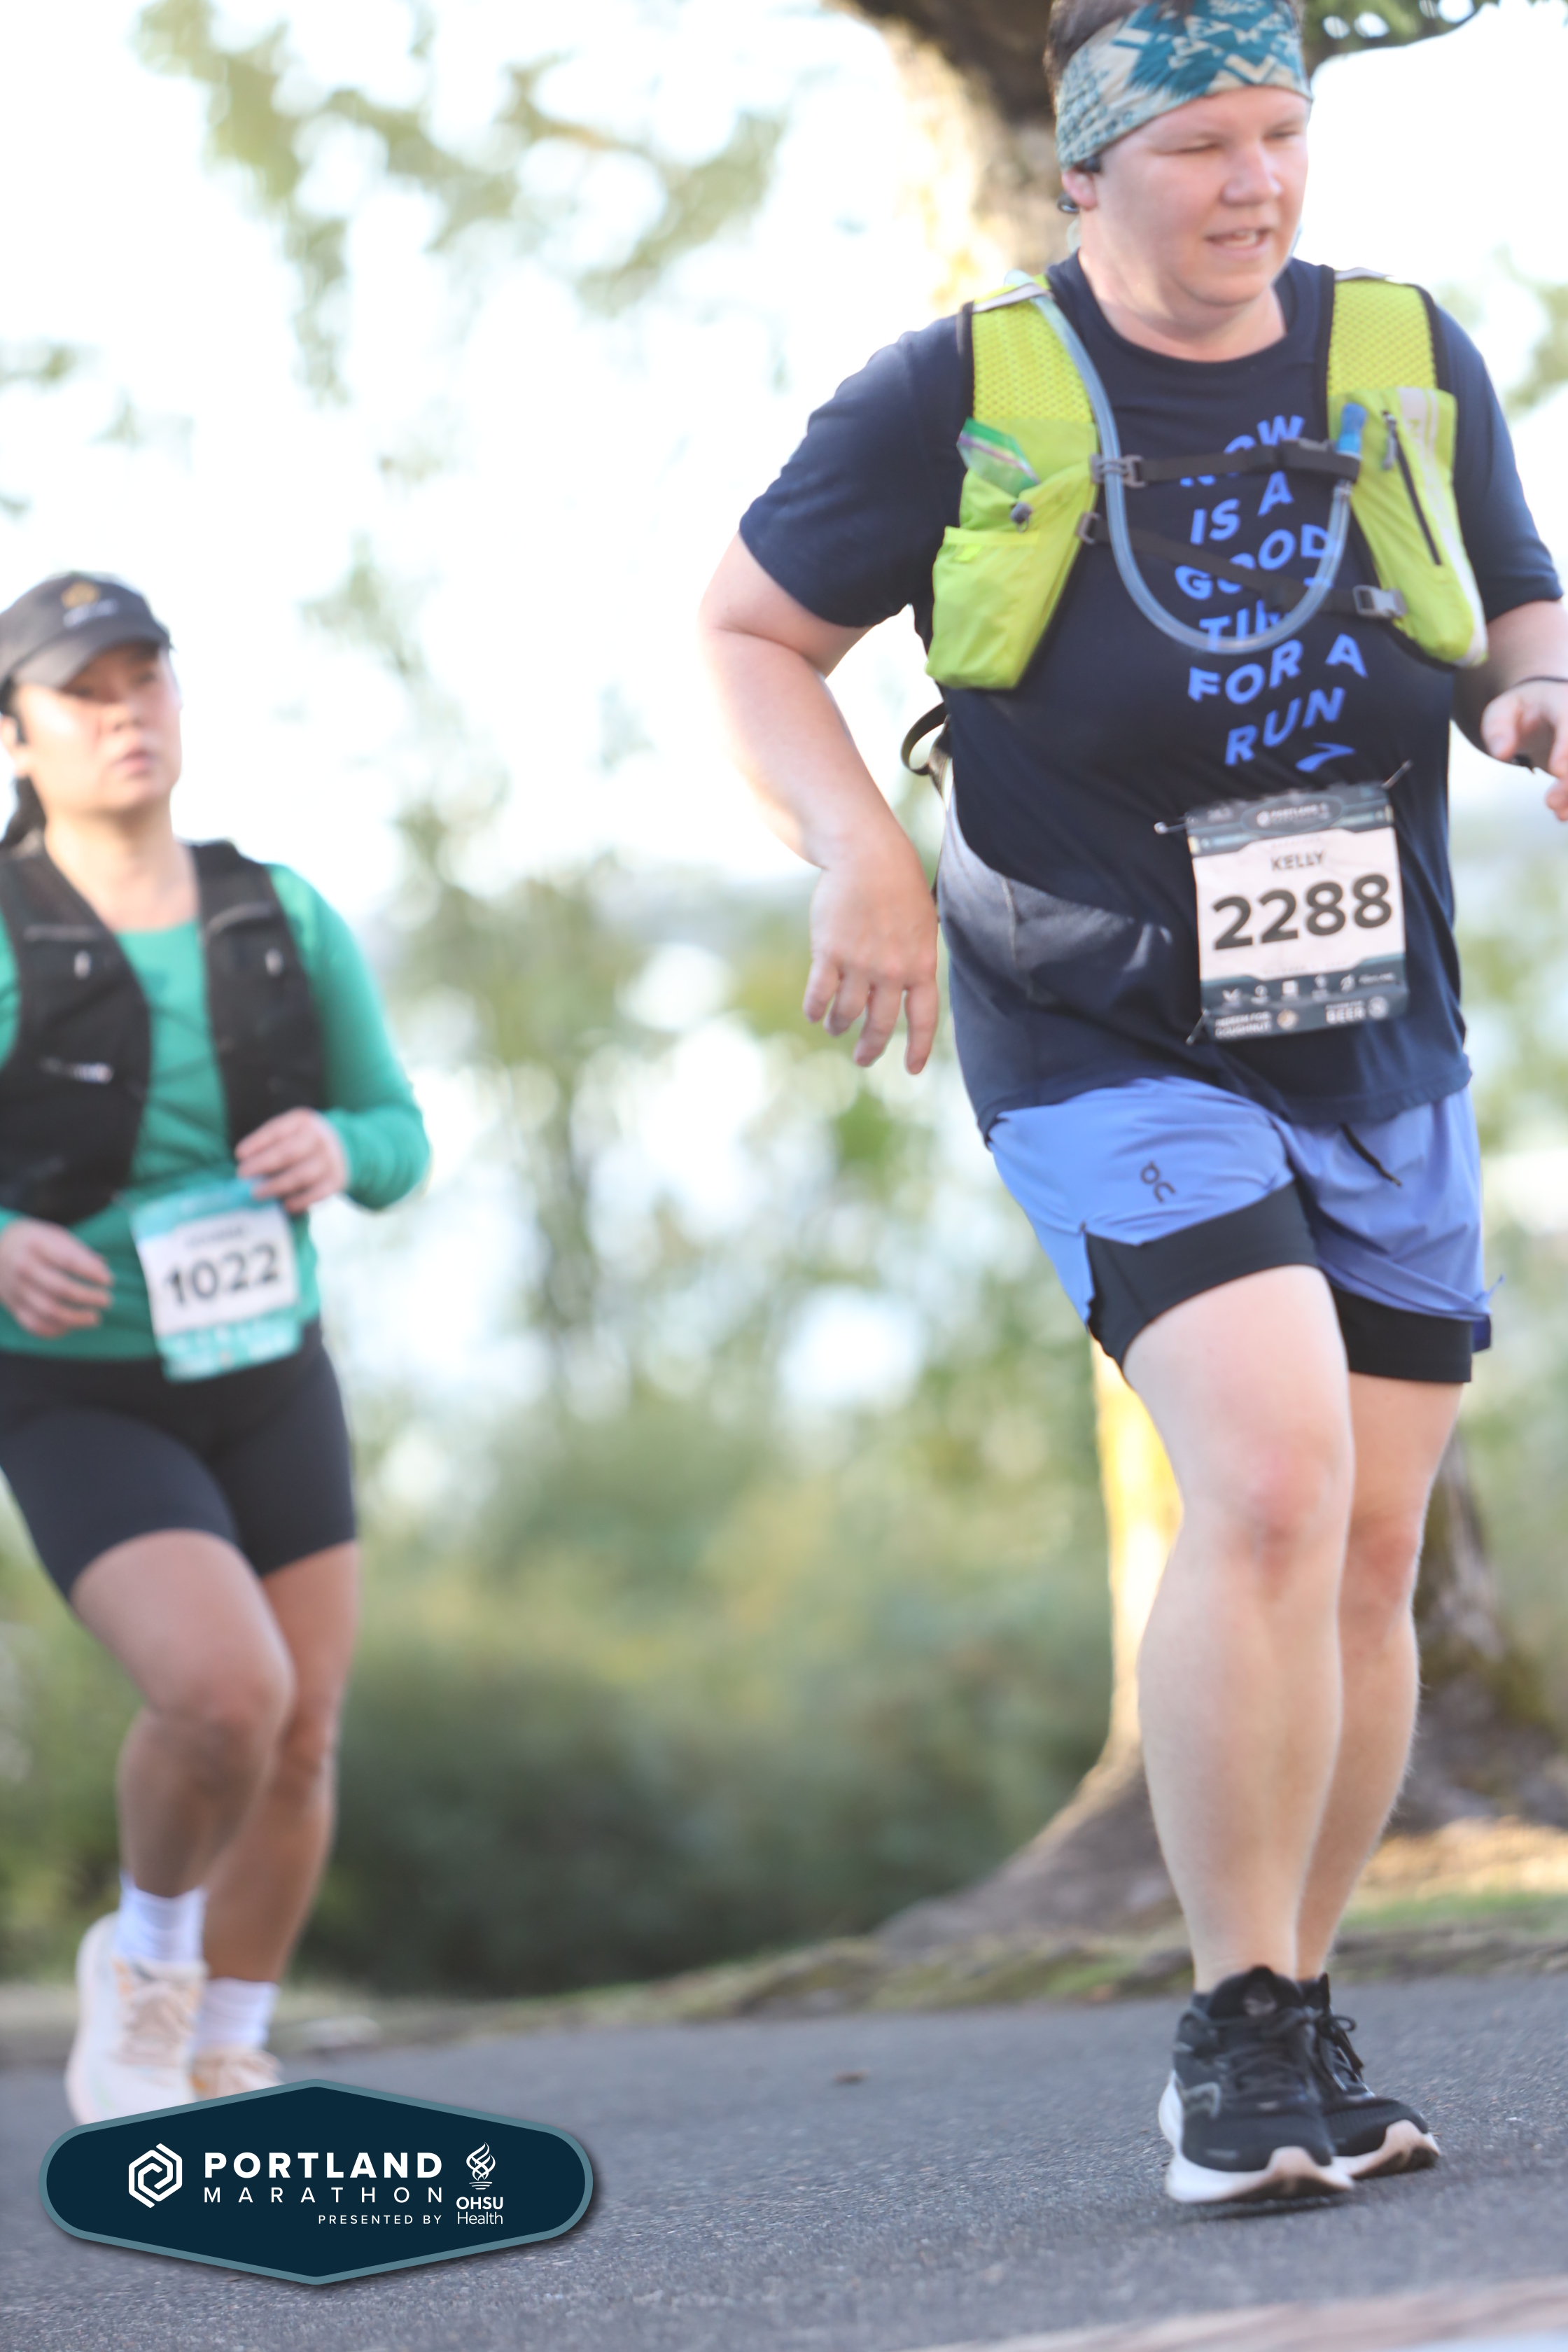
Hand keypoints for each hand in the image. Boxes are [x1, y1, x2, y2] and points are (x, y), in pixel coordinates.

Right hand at [0, 1218, 113, 1336]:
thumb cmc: (36, 1242)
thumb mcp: (55, 1235)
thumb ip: (79, 1251)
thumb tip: (103, 1268)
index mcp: (36, 1245)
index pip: (69, 1261)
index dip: (91, 1273)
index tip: (109, 1280)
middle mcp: (24, 1268)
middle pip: (61, 1288)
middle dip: (88, 1297)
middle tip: (107, 1300)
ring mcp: (16, 1289)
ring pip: (49, 1311)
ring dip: (76, 1319)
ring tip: (95, 1318)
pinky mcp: (14, 1307)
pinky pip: (35, 1325)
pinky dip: (56, 1330)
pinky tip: (72, 1326)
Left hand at [235, 1109, 348, 1212]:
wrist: (345, 1147)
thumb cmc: (304, 1141)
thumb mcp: (290, 1131)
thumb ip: (270, 1144)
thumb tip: (245, 1163)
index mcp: (302, 1122)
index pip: (277, 1131)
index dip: (257, 1143)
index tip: (239, 1155)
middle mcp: (319, 1138)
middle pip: (288, 1152)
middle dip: (263, 1164)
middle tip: (242, 1175)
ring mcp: (330, 1160)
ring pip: (302, 1175)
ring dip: (277, 1185)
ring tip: (257, 1193)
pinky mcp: (336, 1180)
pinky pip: (318, 1193)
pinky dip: (300, 1201)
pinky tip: (285, 1206)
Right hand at [803, 836, 939, 1071]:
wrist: (869, 857)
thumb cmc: (898, 887)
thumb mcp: (922, 925)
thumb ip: (916, 959)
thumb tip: (910, 989)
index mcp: (920, 965)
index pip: (924, 1019)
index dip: (918, 1049)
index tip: (911, 1069)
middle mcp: (892, 972)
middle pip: (880, 1026)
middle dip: (870, 1048)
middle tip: (862, 1058)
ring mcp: (860, 964)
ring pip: (847, 1014)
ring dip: (840, 1026)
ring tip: (836, 1028)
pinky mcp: (829, 953)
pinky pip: (820, 995)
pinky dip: (816, 1009)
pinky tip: (814, 1013)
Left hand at [1481, 678, 1567, 818]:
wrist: (1546, 709)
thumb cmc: (1521, 711)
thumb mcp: (1501, 710)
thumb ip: (1497, 728)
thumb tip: (1502, 753)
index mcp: (1563, 700)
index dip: (1567, 747)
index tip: (1557, 771)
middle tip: (1549, 802)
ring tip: (1559, 814)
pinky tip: (1564, 815)